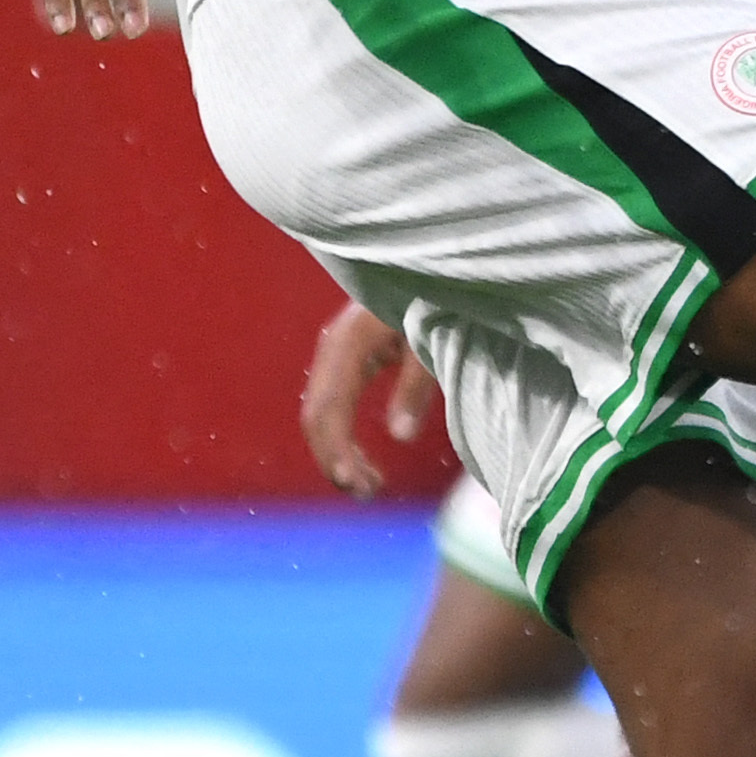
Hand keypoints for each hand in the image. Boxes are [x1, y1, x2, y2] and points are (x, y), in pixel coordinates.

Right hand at [299, 302, 434, 495]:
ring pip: (322, 413)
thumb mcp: (433, 341)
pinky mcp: (349, 357)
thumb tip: (399, 436)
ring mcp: (338, 352)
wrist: (434, 263)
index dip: (335, 450)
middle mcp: (334, 348)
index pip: (328, 408)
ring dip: (338, 453)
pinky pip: (334, 404)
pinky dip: (343, 437)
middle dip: (335, 459)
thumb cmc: (439, 298)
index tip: (353, 484)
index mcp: (349, 343)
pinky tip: (364, 462)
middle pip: (316, 415)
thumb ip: (416, 385)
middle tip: (367, 494)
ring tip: (369, 486)